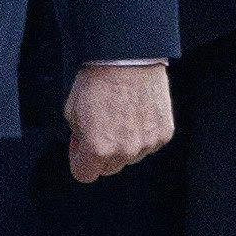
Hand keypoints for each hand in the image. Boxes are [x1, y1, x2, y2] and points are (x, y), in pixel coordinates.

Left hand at [65, 62, 172, 183]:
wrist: (128, 61)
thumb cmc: (99, 82)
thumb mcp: (72, 113)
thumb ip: (78, 138)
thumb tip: (83, 147)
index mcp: (98, 149)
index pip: (85, 175)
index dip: (79, 161)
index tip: (80, 150)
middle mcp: (124, 151)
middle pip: (109, 168)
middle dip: (101, 154)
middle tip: (99, 130)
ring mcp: (147, 144)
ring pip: (130, 157)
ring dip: (123, 145)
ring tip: (119, 118)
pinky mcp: (164, 134)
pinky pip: (148, 145)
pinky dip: (142, 135)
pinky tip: (135, 115)